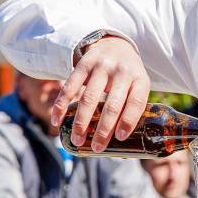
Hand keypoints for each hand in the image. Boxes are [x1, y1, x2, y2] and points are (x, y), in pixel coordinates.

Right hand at [50, 36, 150, 151]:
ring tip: (78, 140)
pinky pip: (70, 86)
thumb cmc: (128, 76)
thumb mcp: (138, 87)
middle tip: (97, 148)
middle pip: (112, 104)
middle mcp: (122, 71)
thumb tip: (122, 153)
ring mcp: (102, 66)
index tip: (120, 138)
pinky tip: (57, 120)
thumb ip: (132, 113)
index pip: (136, 102)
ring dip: (82, 122)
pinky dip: (61, 105)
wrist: (115, 44)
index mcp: (140, 79)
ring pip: (89, 98)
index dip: (128, 121)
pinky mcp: (84, 63)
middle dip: (103, 129)